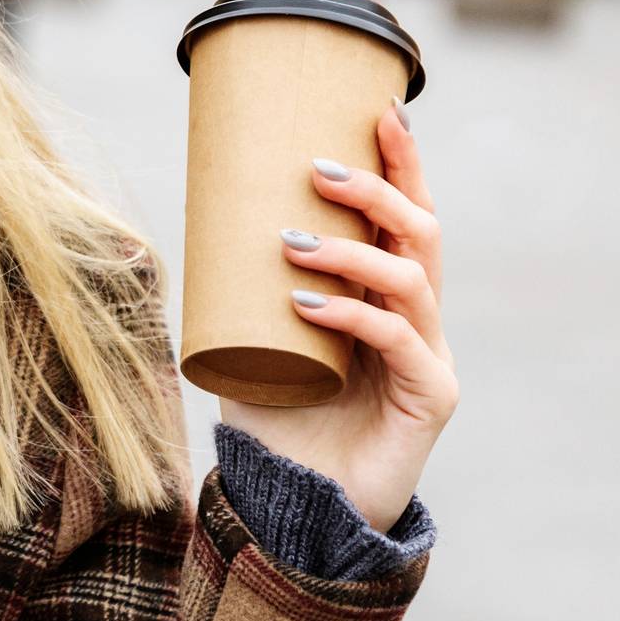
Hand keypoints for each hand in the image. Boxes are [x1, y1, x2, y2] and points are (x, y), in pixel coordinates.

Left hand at [216, 100, 458, 530]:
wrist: (299, 512)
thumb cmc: (277, 424)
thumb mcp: (250, 343)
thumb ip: (236, 295)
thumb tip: (189, 226)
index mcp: (386, 297)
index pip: (405, 217)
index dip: (403, 162)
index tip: (380, 108)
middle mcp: (418, 319)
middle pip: (421, 232)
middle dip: (379, 188)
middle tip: (318, 167)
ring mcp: (430, 357)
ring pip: (412, 277)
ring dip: (352, 249)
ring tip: (293, 241)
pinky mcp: (430, 397)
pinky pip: (398, 340)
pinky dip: (351, 314)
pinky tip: (305, 304)